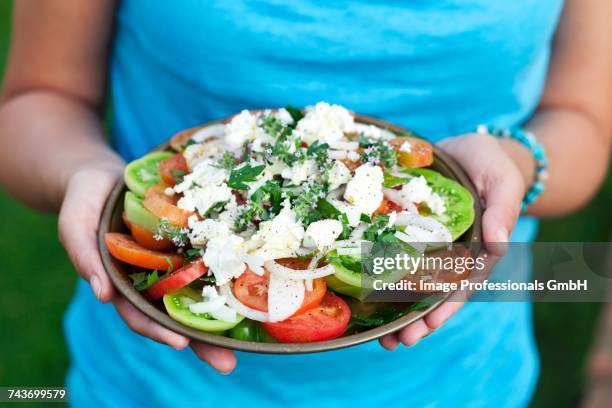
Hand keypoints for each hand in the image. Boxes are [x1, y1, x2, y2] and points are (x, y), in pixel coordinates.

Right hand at [58, 165, 236, 373]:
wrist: (108, 176)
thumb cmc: (85, 201)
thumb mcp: (76, 224)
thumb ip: (83, 256)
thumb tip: (102, 294)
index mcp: (125, 284)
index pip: (141, 316)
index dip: (159, 331)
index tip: (181, 342)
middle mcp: (153, 280)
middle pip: (178, 316)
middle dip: (202, 342)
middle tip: (228, 364)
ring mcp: (175, 263)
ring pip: (201, 292)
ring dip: (225, 314)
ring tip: (252, 336)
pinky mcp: (192, 242)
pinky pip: (212, 259)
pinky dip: (231, 273)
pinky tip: (256, 282)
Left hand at [379, 133, 527, 349]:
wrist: (469, 147)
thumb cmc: (492, 164)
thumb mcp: (503, 181)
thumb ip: (503, 209)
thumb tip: (499, 243)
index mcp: (477, 248)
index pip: (463, 284)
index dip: (447, 306)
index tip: (429, 325)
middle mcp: (452, 253)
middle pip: (436, 293)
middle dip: (418, 320)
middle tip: (398, 342)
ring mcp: (430, 245)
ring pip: (414, 283)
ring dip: (399, 310)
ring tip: (381, 337)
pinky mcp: (410, 232)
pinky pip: (396, 257)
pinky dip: (383, 277)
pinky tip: (365, 294)